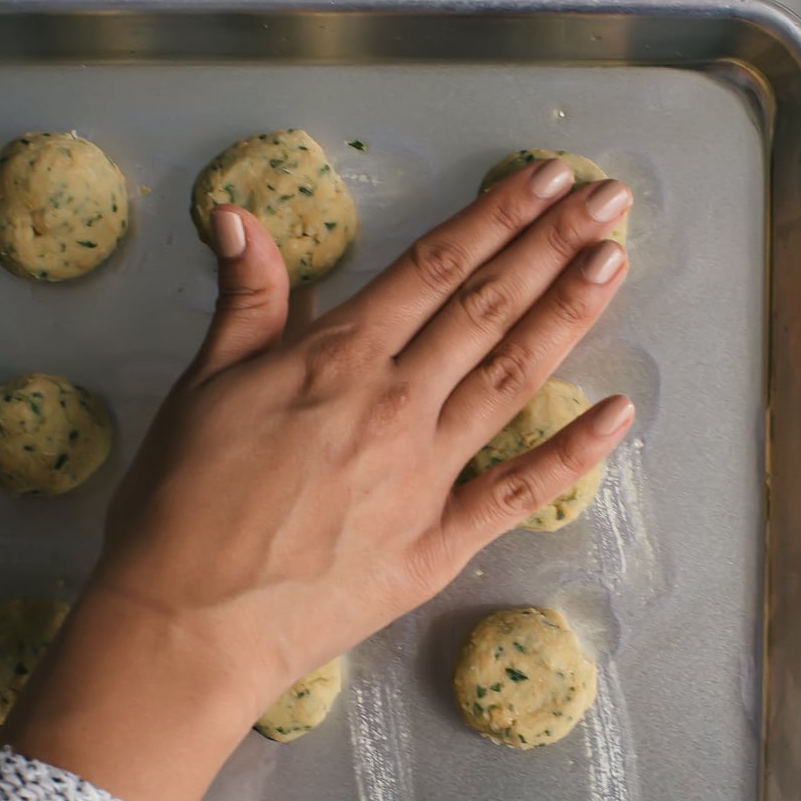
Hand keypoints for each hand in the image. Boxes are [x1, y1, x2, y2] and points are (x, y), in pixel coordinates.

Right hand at [3, 158, 633, 800]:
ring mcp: (426, 474)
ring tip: (614, 263)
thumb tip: (241, 214)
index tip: (546, 177)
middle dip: (552, 245)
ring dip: (569, 315)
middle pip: (488, 307)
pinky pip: (520, 491)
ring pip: (513, 378)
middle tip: (610, 200)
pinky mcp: (441, 543)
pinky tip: (619, 413)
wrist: (188, 622)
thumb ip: (244, 301)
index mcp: (338, 358)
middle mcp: (395, 403)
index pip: (434, 265)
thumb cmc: (181, 505)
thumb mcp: (202, 386)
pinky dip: (573, 452)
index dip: (497, 215)